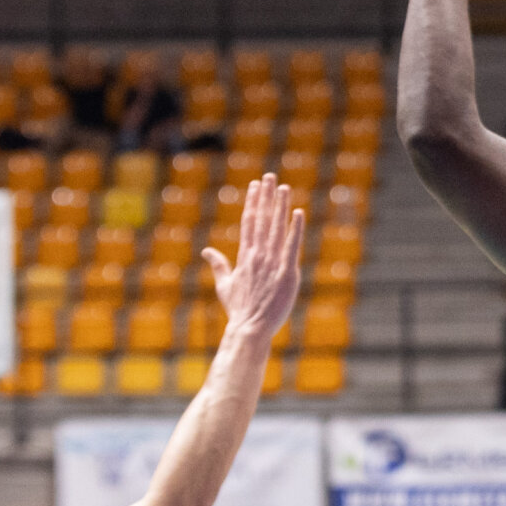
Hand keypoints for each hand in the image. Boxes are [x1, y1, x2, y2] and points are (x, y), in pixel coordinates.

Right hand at [203, 174, 304, 334]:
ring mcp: (273, 263)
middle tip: (270, 176)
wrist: (250, 328)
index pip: (249, 222)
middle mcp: (258, 255)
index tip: (256, 185)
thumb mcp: (224, 285)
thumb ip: (218, 265)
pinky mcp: (287, 273)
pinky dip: (296, 229)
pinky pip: (292, 246)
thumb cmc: (239, 309)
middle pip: (262, 220)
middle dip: (266, 197)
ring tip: (284, 187)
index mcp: (244, 256)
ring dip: (280, 206)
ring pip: (277, 229)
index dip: (253, 202)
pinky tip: (299, 212)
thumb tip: (206, 251)